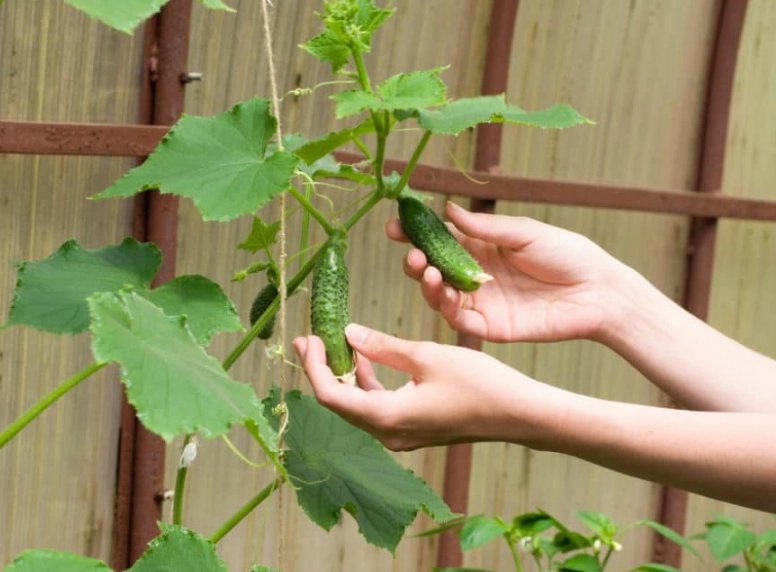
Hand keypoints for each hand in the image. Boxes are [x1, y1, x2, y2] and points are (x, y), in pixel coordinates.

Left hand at [293, 324, 546, 450]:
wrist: (518, 414)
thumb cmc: (479, 384)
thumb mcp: (427, 356)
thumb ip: (383, 345)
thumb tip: (349, 333)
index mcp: (388, 417)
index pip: (331, 395)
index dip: (314, 366)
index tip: (309, 337)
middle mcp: (389, 434)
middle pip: (339, 404)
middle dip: (323, 369)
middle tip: (312, 338)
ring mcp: (402, 436)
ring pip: (358, 406)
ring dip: (345, 376)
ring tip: (336, 344)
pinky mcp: (414, 430)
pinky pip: (377, 408)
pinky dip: (367, 384)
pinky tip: (367, 360)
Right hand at [387, 202, 628, 342]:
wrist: (598, 292)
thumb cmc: (568, 254)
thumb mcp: (524, 232)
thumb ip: (484, 227)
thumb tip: (446, 208)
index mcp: (482, 246)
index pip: (440, 239)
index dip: (416, 234)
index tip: (395, 227)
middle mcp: (475, 274)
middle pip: (432, 269)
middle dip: (415, 261)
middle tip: (411, 254)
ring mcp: (481, 301)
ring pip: (439, 296)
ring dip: (426, 284)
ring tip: (426, 271)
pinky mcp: (491, 326)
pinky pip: (459, 320)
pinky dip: (447, 308)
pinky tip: (446, 293)